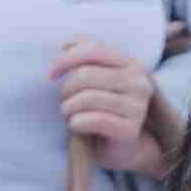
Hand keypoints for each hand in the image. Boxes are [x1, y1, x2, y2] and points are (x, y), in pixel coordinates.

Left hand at [50, 41, 177, 178]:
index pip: (92, 49)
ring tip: (70, 114)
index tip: (51, 75)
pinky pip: (91, 120)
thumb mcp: (98, 77)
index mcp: (131, 64)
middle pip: (85, 74)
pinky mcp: (130, 129)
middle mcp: (139, 82)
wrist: (122, 146)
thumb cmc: (103, 108)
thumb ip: (86, 56)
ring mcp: (138, 106)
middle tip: (65, 102)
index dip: (65, 60)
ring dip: (68, 108)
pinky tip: (78, 126)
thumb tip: (67, 44)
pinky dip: (75, 123)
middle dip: (65, 90)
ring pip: (86, 98)